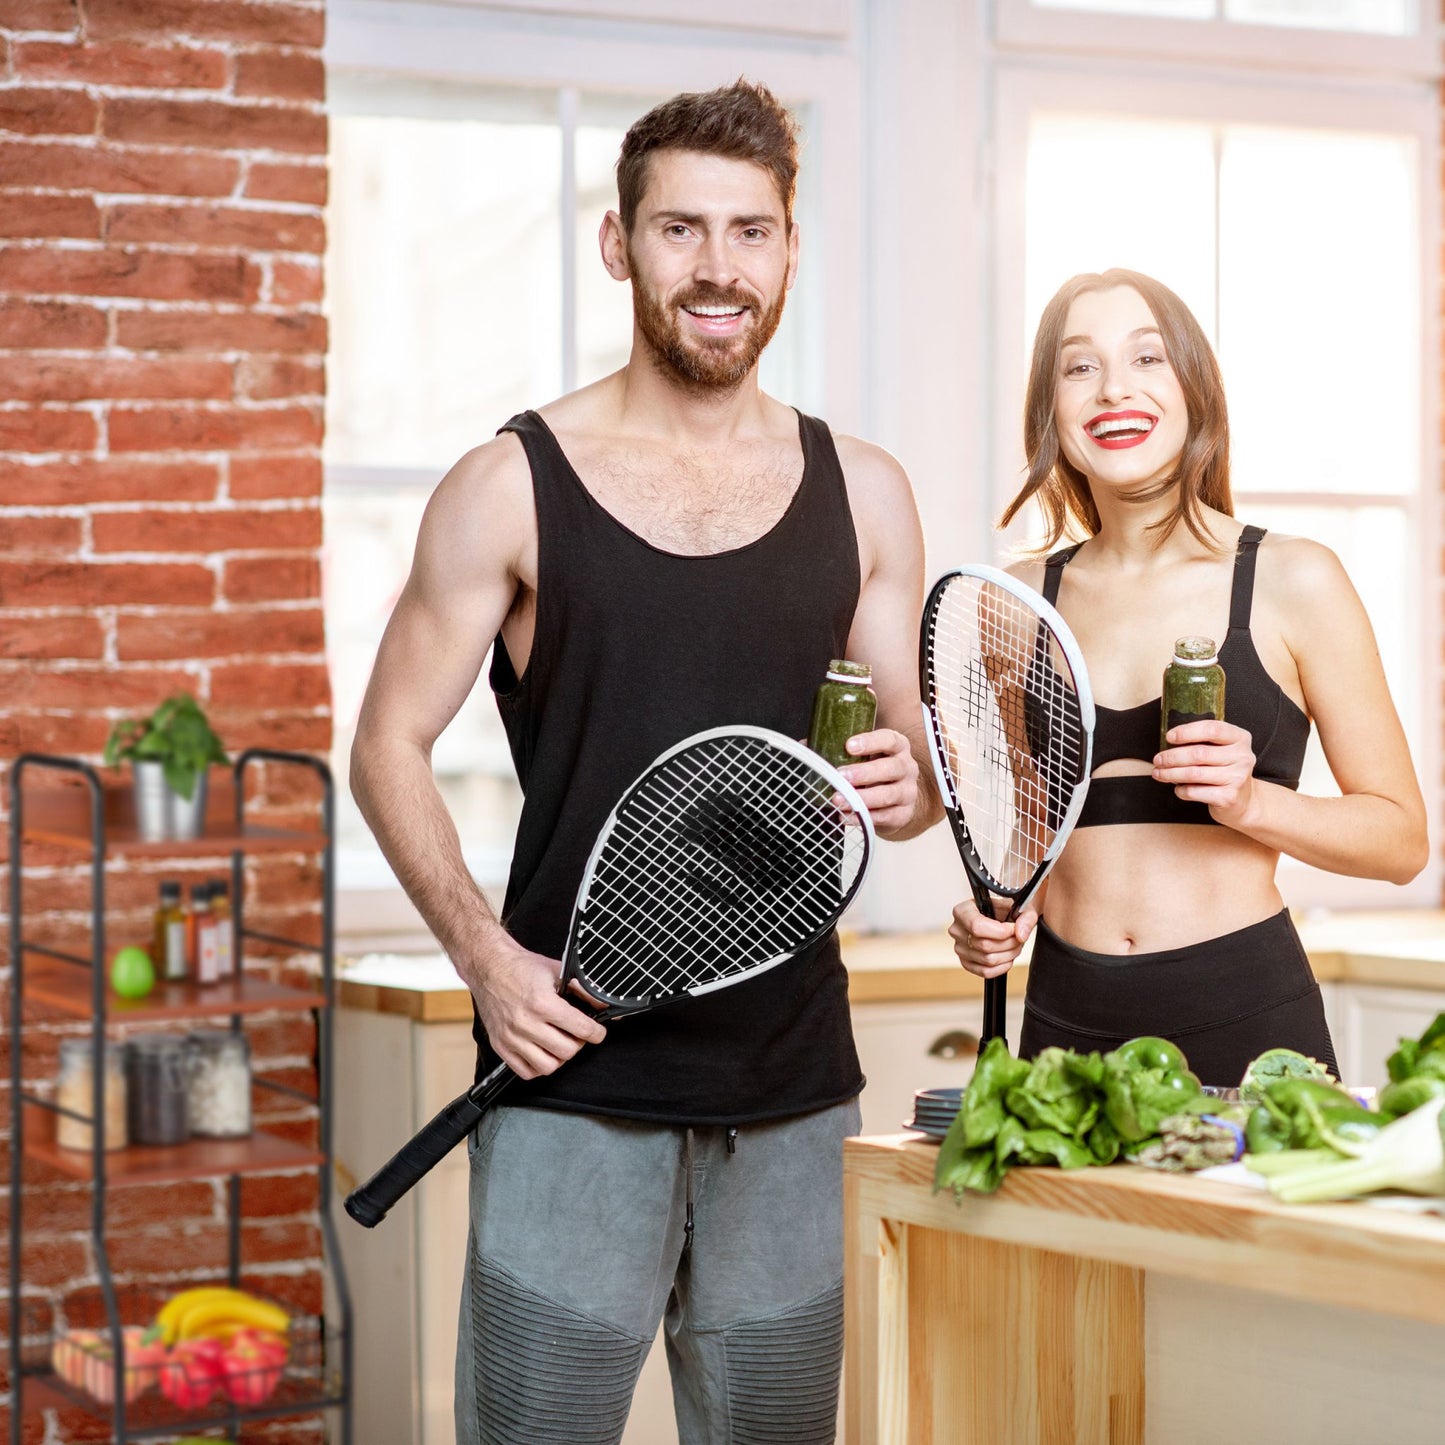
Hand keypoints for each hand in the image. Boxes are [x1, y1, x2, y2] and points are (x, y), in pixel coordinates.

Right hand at [467, 936, 607, 1079]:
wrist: (489, 966)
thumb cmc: (521, 968)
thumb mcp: (557, 972)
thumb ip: (583, 990)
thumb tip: (603, 1004)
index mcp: (542, 1003)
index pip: (581, 1029)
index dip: (596, 1032)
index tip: (598, 1032)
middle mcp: (525, 1023)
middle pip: (567, 1051)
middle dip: (578, 1043)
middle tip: (577, 1033)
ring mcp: (511, 1037)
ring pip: (548, 1066)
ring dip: (559, 1057)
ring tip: (559, 1042)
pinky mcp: (500, 1045)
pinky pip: (526, 1072)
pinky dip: (538, 1066)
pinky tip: (542, 1051)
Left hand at [835, 727, 918, 834]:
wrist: (897, 800)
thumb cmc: (874, 770)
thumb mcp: (864, 756)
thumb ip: (838, 748)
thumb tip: (805, 745)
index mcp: (897, 747)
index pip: (889, 739)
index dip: (870, 741)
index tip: (849, 746)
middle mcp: (907, 767)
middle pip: (890, 768)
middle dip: (864, 772)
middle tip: (840, 775)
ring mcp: (907, 792)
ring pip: (887, 794)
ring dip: (861, 798)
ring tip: (837, 799)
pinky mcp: (903, 814)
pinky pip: (883, 816)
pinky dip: (862, 817)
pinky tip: (845, 815)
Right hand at [949, 898, 1035, 978]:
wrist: (1001, 917)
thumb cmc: (1006, 910)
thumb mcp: (1019, 905)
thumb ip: (1025, 916)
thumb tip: (1020, 934)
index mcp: (963, 911)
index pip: (977, 926)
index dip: (1001, 932)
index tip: (1014, 929)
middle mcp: (957, 930)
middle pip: (985, 945)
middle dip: (1009, 943)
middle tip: (1018, 938)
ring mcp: (960, 948)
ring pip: (988, 960)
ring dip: (1008, 955)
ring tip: (1015, 945)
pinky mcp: (966, 963)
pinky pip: (985, 972)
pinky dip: (1002, 967)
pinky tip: (1008, 956)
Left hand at [1152, 719, 1256, 826]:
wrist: (1242, 801)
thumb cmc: (1224, 770)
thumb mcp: (1221, 750)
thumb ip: (1203, 741)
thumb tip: (1169, 739)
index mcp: (1240, 738)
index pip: (1212, 729)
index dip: (1187, 732)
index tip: (1169, 737)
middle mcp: (1243, 756)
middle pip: (1199, 753)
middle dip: (1172, 757)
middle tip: (1158, 760)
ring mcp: (1237, 778)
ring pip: (1194, 773)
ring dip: (1171, 774)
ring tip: (1159, 773)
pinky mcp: (1228, 797)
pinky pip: (1195, 791)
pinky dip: (1181, 790)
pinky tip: (1178, 788)